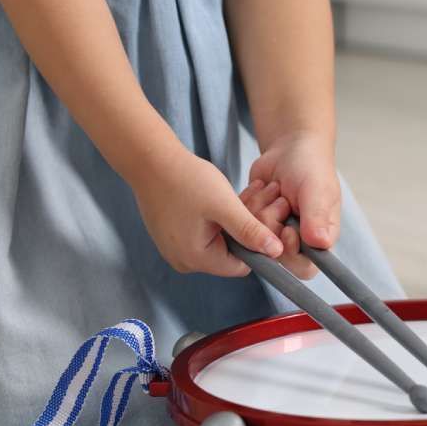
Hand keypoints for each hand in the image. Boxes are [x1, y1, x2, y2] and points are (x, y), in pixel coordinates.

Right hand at [132, 148, 283, 275]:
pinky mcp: (175, 236)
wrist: (150, 161)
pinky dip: (223, 216)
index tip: (269, 215)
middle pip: (233, 251)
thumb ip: (250, 231)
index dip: (258, 242)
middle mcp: (185, 260)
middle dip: (251, 225)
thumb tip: (277, 252)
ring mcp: (178, 249)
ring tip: (254, 190)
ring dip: (240, 217)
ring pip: (224, 239)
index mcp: (196, 259)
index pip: (242, 264)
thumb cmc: (185, 180)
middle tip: (267, 195)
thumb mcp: (224, 206)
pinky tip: (233, 195)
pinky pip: (208, 232)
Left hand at [244, 132, 340, 278]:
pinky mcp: (252, 221)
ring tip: (274, 189)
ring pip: (251, 238)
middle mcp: (296, 240)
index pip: (305, 267)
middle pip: (273, 254)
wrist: (289, 147)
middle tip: (281, 201)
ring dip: (259, 209)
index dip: (291, 253)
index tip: (286, 229)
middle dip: (270, 224)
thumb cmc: (310, 167)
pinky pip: (237, 223)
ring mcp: (272, 231)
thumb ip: (317, 216)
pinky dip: (247, 202)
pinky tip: (260, 188)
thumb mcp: (317, 189)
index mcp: (318, 238)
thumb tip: (320, 244)